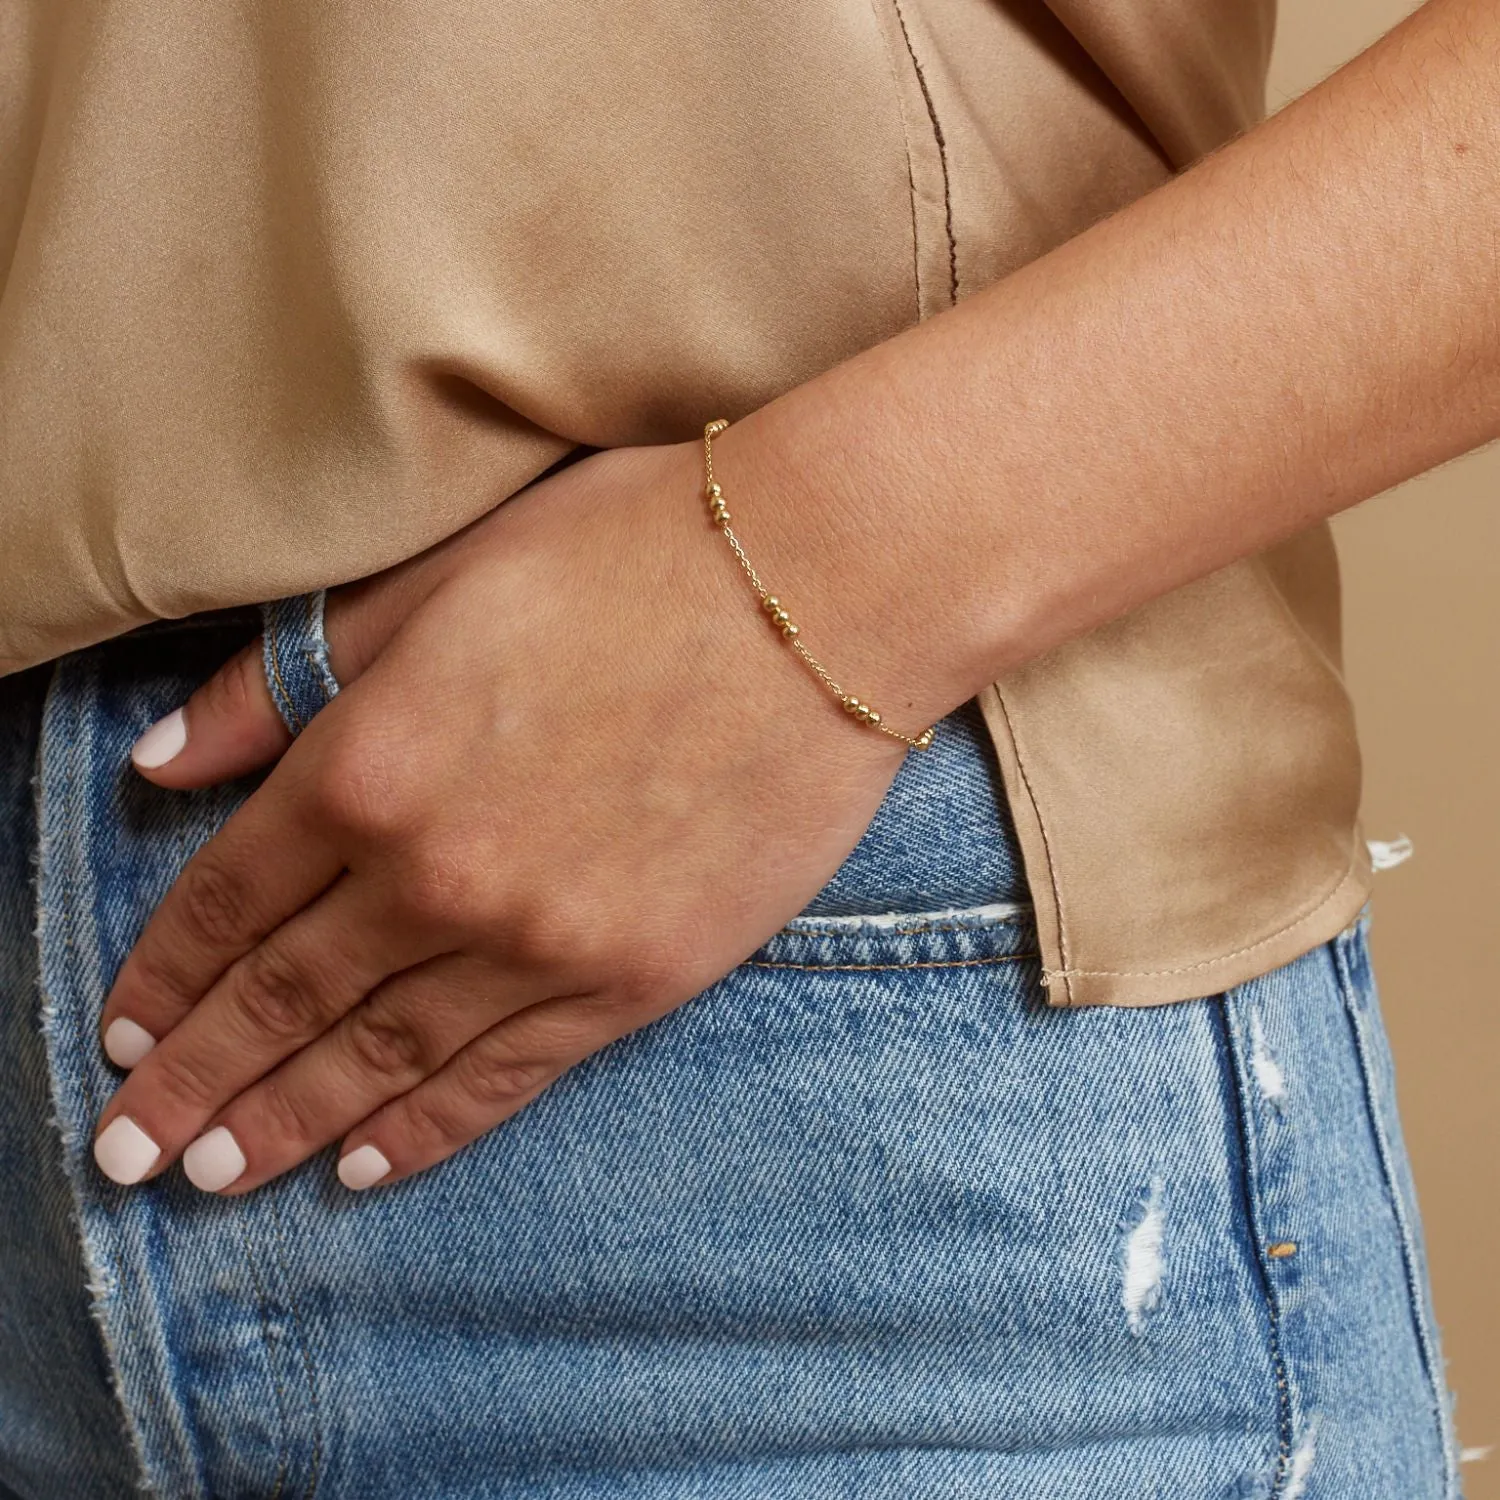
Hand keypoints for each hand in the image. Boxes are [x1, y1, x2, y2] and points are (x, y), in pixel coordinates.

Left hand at [92, 439, 927, 1193]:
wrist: (827, 590)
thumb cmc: (634, 550)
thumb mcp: (438, 579)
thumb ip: (289, 681)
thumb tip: (164, 763)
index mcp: (370, 764)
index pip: (230, 899)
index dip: (164, 972)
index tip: (122, 1028)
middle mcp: (436, 875)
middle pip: (284, 999)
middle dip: (194, 1081)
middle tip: (125, 1153)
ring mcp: (541, 941)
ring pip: (380, 1058)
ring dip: (285, 1123)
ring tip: (214, 1177)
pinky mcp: (637, 978)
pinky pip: (506, 1076)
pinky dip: (428, 1128)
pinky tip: (367, 1165)